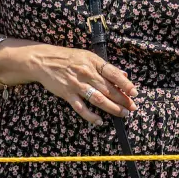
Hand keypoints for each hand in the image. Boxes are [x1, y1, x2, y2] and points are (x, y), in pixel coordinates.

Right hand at [15, 42, 136, 125]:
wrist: (43, 60)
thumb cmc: (68, 58)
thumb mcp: (87, 56)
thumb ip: (105, 67)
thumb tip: (124, 74)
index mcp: (93, 62)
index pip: (113, 74)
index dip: (126, 84)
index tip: (135, 93)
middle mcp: (86, 73)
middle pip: (109, 89)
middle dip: (123, 100)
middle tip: (132, 107)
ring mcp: (76, 84)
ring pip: (98, 99)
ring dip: (112, 108)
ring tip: (122, 114)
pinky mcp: (67, 94)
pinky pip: (81, 108)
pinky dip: (91, 116)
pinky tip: (100, 120)